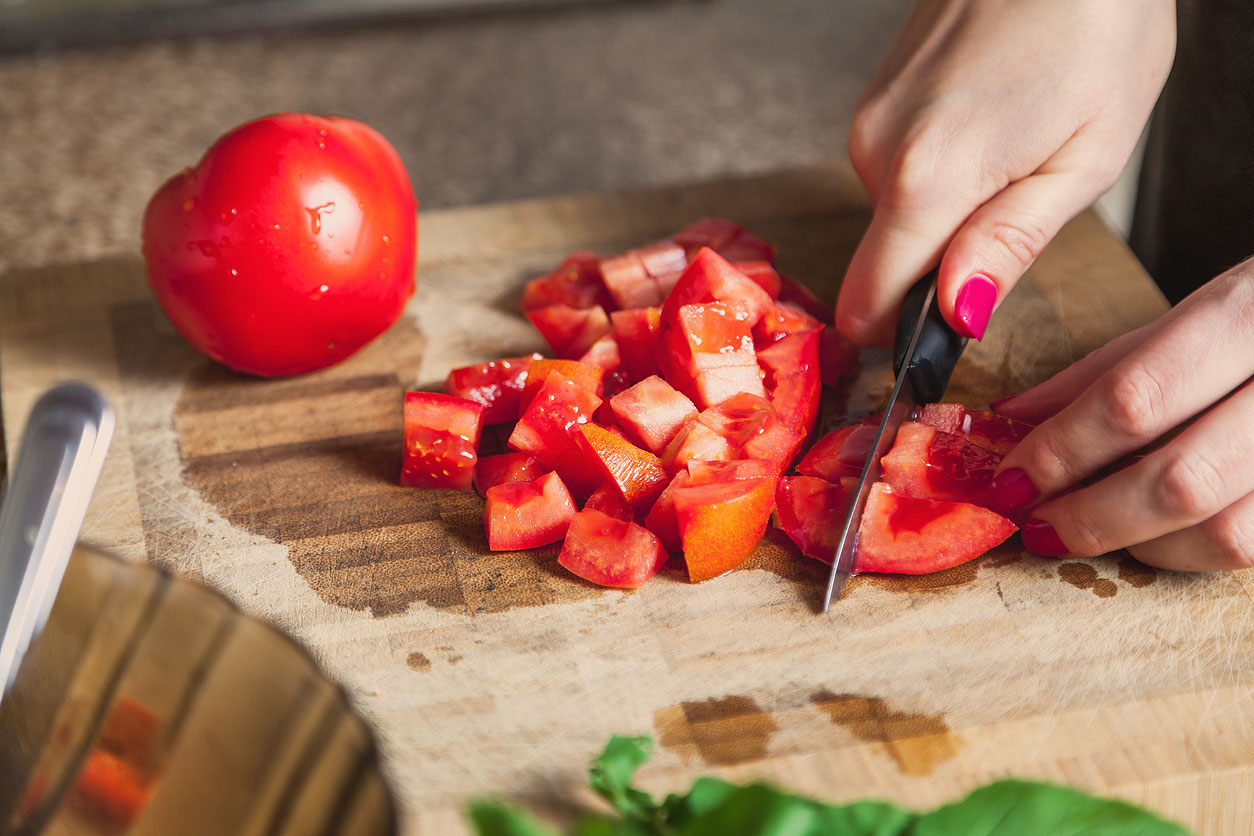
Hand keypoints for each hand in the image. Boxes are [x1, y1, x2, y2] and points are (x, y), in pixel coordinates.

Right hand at [838, 0, 1175, 344]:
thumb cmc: (1096, 28)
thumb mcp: (1085, 158)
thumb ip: (1008, 246)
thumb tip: (956, 316)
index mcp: (927, 179)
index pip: (869, 305)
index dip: (907, 333)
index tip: (951, 325)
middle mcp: (876, 151)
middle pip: (888, 260)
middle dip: (947, 258)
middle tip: (1020, 199)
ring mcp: (869, 119)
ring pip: (895, 213)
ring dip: (948, 205)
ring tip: (1014, 143)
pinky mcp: (875, 98)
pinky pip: (895, 168)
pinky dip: (939, 166)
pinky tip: (992, 118)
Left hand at [988, 258, 1253, 569]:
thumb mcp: (1204, 308)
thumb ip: (1108, 367)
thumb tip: (1012, 421)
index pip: (1134, 398)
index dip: (1060, 450)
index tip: (1008, 480)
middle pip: (1181, 479)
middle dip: (1091, 515)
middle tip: (1036, 526)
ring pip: (1229, 533)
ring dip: (1141, 545)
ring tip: (1087, 533)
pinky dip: (1197, 552)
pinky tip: (1156, 537)